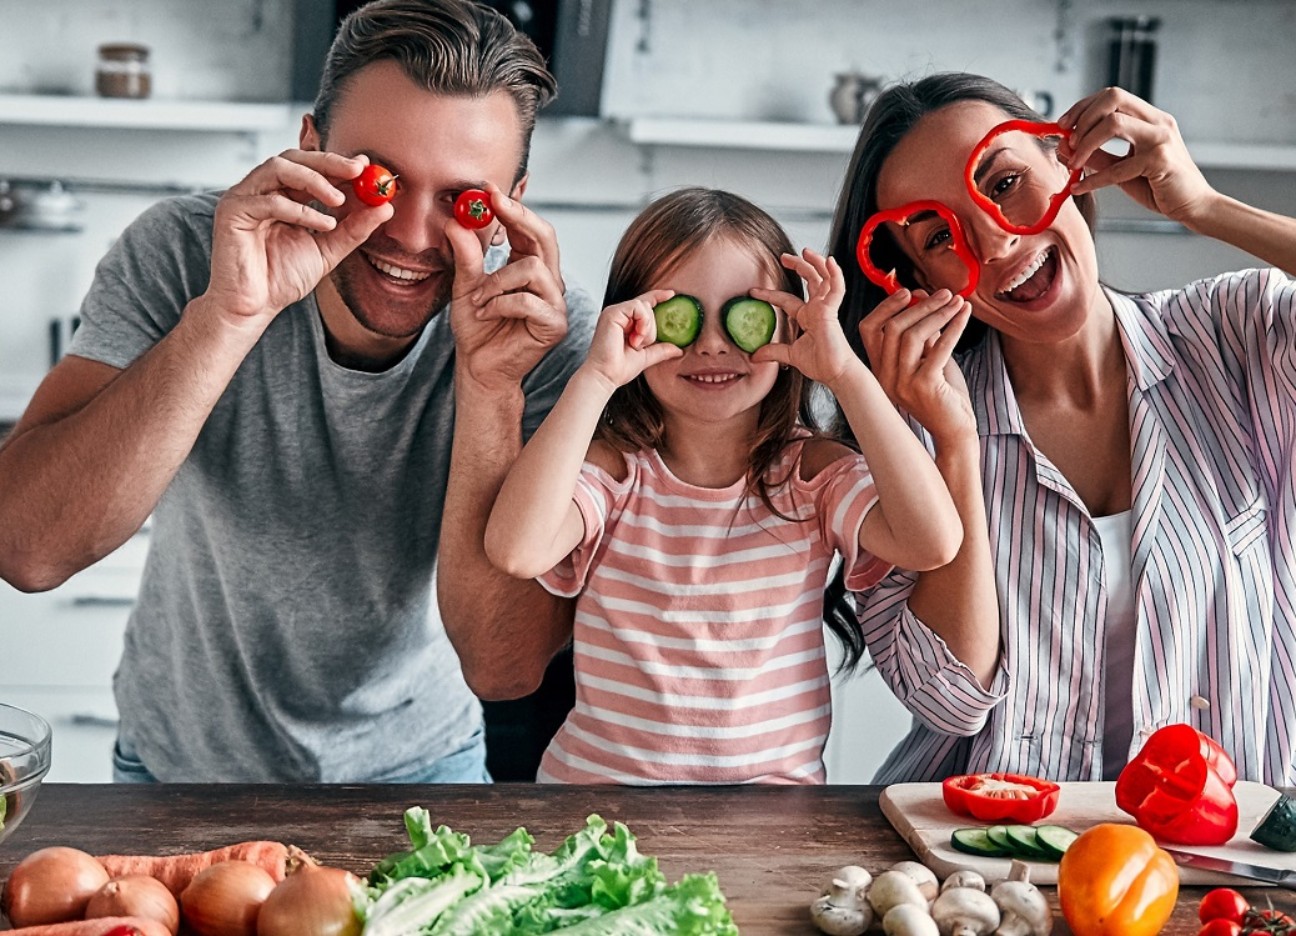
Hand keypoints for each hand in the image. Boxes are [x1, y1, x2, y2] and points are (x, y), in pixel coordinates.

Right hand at [203, 150, 391, 325]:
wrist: (255, 307)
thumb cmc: (282, 278)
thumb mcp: (329, 250)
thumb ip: (354, 229)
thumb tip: (385, 208)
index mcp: (281, 195)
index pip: (309, 167)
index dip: (337, 163)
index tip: (366, 166)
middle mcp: (260, 190)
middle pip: (294, 158)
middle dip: (328, 162)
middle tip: (358, 171)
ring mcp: (243, 198)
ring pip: (278, 168)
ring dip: (314, 180)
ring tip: (340, 200)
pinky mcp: (232, 212)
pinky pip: (269, 201)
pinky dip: (300, 210)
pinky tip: (323, 224)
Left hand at [448, 184, 568, 389]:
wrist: (479, 368)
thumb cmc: (477, 329)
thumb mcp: (465, 286)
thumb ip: (465, 257)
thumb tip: (456, 222)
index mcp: (530, 267)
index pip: (530, 229)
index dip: (513, 207)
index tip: (489, 189)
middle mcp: (549, 281)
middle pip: (545, 237)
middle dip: (519, 217)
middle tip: (493, 205)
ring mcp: (555, 303)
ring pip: (532, 269)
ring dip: (497, 281)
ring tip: (478, 299)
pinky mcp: (554, 325)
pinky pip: (528, 301)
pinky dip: (500, 303)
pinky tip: (486, 313)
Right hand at [582, 290, 683, 391]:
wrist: (605, 376)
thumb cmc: (620, 369)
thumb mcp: (646, 357)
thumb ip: (661, 350)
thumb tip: (679, 350)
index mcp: (624, 321)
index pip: (643, 303)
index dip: (658, 296)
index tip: (672, 294)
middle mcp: (618, 314)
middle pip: (648, 307)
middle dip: (650, 329)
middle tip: (639, 345)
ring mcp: (614, 312)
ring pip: (644, 306)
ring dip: (647, 328)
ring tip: (636, 343)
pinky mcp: (612, 313)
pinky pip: (637, 306)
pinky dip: (642, 322)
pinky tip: (636, 337)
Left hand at [750, 249, 854, 385]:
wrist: (835, 373)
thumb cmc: (820, 364)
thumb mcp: (790, 355)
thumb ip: (773, 352)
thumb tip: (754, 356)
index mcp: (807, 317)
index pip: (786, 300)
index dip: (770, 294)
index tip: (753, 291)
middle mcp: (817, 309)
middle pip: (809, 280)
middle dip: (798, 266)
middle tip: (783, 257)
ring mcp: (826, 308)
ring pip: (823, 278)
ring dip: (815, 263)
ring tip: (804, 251)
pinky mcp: (832, 311)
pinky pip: (837, 289)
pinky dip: (835, 274)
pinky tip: (830, 261)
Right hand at [858, 287, 975, 443]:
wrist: (955, 432)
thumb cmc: (943, 395)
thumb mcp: (928, 358)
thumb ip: (923, 333)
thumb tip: (922, 296)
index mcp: (880, 370)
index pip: (869, 330)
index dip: (886, 306)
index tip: (908, 292)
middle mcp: (885, 377)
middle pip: (893, 328)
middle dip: (921, 305)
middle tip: (944, 293)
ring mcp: (902, 383)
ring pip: (913, 335)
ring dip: (938, 313)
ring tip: (957, 302)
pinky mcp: (924, 387)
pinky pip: (938, 348)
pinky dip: (954, 327)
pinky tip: (964, 315)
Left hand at [1057, 87, 1214, 224]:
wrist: (1192, 205)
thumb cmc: (1158, 185)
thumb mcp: (1121, 168)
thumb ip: (1097, 156)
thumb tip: (1064, 148)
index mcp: (1150, 118)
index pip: (1112, 96)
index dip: (1083, 107)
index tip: (1062, 125)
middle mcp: (1157, 122)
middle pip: (1113, 98)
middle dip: (1082, 118)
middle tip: (1068, 143)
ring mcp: (1161, 138)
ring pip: (1114, 123)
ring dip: (1085, 144)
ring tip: (1074, 164)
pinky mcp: (1160, 161)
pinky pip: (1118, 167)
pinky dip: (1093, 179)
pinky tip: (1080, 188)